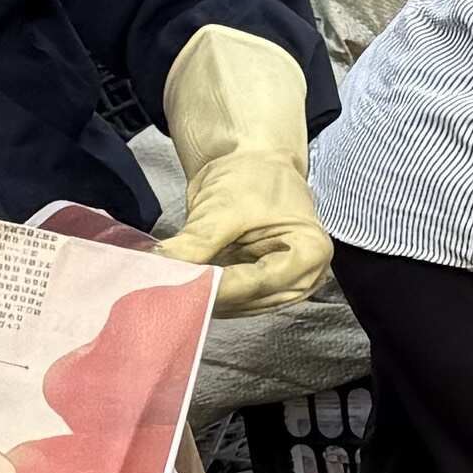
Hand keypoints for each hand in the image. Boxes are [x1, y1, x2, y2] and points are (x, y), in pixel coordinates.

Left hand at [155, 23, 332, 311]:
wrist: (252, 166)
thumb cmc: (250, 177)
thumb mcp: (223, 205)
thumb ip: (197, 241)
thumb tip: (163, 265)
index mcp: (309, 252)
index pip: (259, 280)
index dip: (217, 286)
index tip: (177, 286)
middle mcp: (304, 278)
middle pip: (249, 299)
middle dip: (207, 295)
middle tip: (163, 290)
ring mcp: (282, 288)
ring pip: (237, 306)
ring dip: (203, 298)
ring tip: (165, 288)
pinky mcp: (259, 290)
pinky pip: (230, 301)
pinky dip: (205, 294)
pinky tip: (179, 287)